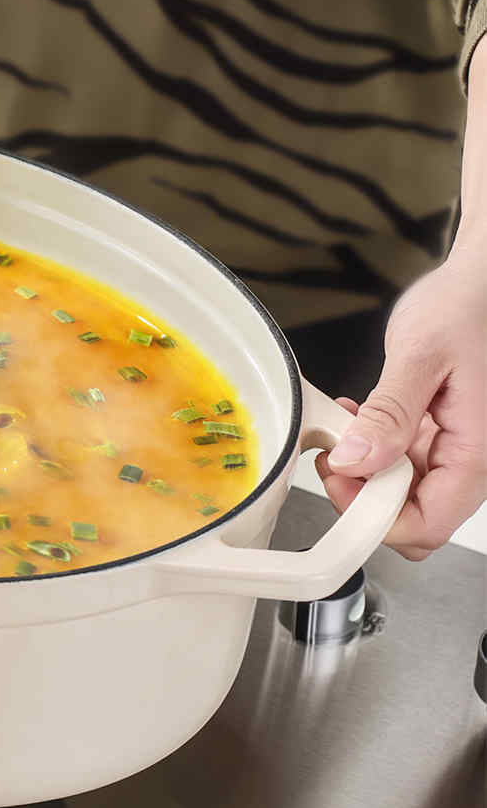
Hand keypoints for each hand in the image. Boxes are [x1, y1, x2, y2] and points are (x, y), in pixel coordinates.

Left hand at [316, 254, 486, 558]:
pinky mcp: (445, 437)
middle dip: (366, 497)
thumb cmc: (466, 308)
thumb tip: (355, 463)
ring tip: (346, 429)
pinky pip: (407, 464)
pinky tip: (360, 420)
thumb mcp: (420, 357)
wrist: (482, 282)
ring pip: (409, 494)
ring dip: (368, 473)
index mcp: (480, 451)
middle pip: (417, 518)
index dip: (375, 517)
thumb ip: (389, 415)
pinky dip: (378, 451)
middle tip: (336, 457)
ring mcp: (460, 450)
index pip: (427, 525)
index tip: (341, 481)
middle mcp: (475, 459)